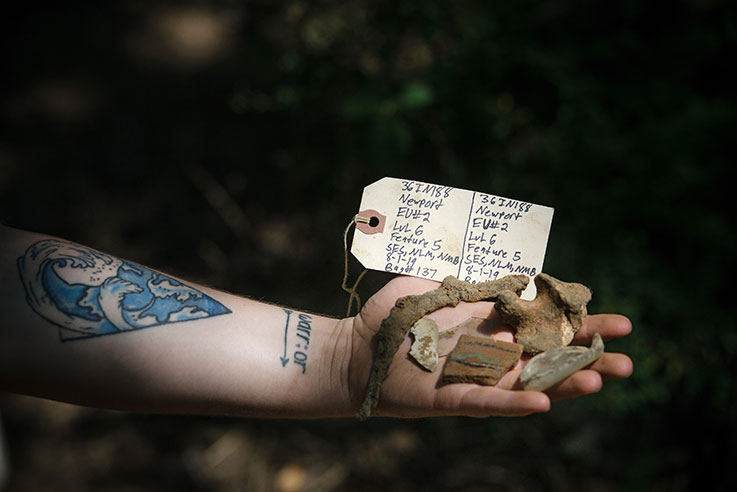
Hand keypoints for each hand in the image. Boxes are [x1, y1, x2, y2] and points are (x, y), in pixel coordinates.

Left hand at [346, 275, 632, 417]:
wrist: (355, 348)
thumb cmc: (394, 316)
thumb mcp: (433, 283)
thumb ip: (467, 274)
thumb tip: (503, 260)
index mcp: (491, 326)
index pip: (544, 325)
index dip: (576, 324)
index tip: (613, 319)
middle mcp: (490, 354)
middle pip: (547, 357)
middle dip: (586, 356)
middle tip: (627, 357)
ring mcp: (474, 378)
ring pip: (527, 384)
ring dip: (564, 384)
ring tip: (602, 380)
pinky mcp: (451, 398)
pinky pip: (487, 402)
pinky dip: (513, 403)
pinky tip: (544, 403)